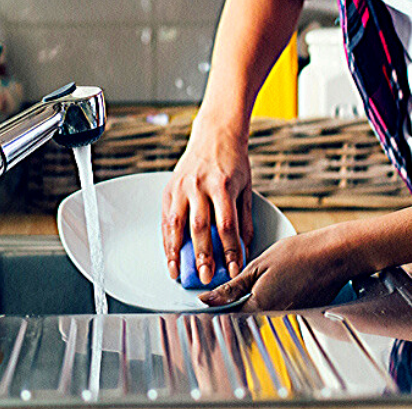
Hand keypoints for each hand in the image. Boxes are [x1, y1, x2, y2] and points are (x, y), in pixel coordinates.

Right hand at [161, 116, 252, 286]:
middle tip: (206, 277)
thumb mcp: (246, 188)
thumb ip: (245, 219)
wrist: (215, 133)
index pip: (226, 225)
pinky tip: (169, 254)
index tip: (234, 269)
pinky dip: (166, 238)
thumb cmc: (234, 162)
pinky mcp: (170, 187)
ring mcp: (182, 186)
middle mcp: (199, 185)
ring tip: (177, 273)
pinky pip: (165, 217)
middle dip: (202, 255)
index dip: (229, 250)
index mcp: (222, 185)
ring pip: (176, 223)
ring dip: (175, 251)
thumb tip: (244, 249)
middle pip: (199, 227)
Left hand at [199, 227, 357, 311]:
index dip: (218, 301)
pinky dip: (278, 290)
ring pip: (265, 306)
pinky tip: (286, 274)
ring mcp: (290, 314)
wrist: (335, 254)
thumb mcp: (258, 265)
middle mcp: (275, 315)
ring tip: (271, 270)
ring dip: (260, 291)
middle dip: (240, 295)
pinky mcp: (303, 309)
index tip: (210, 295)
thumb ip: (232, 287)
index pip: (229, 311)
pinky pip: (282, 303)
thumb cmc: (299, 254)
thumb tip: (208, 300)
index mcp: (260, 305)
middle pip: (247, 310)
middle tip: (245, 276)